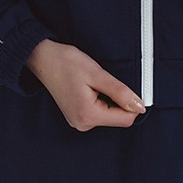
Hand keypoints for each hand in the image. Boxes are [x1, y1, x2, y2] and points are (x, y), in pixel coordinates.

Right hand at [26, 39, 145, 131]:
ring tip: (94, 82)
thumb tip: (139, 106)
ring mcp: (78, 121)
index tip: (125, 86)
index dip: (132, 103)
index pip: (125, 120)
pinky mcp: (77, 116)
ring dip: (109, 98)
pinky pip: (99, 112)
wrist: (42, 58)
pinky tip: (90, 87)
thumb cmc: (66, 62)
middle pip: (117, 118)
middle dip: (119, 100)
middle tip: (104, 81)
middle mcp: (82, 124)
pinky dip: (101, 99)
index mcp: (88, 116)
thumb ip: (120, 92)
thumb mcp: (97, 74)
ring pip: (109, 114)